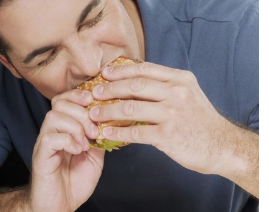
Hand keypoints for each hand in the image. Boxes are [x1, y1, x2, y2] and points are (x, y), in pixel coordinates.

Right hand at [30, 89, 103, 211]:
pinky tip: (78, 150)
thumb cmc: (77, 180)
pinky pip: (50, 138)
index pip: (66, 100)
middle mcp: (54, 131)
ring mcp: (46, 142)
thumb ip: (100, 138)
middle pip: (60, 103)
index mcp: (66, 129)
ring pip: (53, 117)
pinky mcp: (41, 156)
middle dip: (82, 112)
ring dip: (76, 127)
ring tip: (86, 143)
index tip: (94, 101)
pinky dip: (68, 141)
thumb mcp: (96, 156)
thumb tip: (109, 123)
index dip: (79, 95)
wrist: (61, 204)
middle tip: (94, 130)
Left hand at [90, 62, 229, 174]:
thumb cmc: (202, 120)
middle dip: (110, 89)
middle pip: (134, 86)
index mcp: (180, 80)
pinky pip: (135, 132)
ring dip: (108, 111)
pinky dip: (117, 132)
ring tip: (94, 113)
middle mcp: (176, 92)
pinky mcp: (168, 135)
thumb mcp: (189, 94)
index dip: (121, 70)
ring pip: (130, 108)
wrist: (222, 145)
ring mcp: (172, 114)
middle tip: (94, 92)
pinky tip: (106, 132)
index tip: (105, 73)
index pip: (144, 69)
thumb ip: (166, 87)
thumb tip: (137, 85)